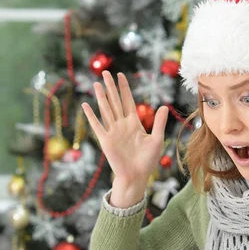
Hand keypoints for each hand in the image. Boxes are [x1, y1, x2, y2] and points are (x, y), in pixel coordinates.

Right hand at [81, 71, 167, 206]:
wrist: (136, 176)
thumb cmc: (147, 161)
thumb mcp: (157, 139)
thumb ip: (159, 123)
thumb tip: (163, 106)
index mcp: (134, 123)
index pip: (128, 101)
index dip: (124, 88)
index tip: (121, 75)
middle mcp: (122, 125)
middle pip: (115, 101)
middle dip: (110, 87)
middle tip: (105, 72)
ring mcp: (113, 131)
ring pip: (106, 110)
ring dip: (101, 97)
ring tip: (96, 83)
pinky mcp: (106, 140)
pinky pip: (97, 125)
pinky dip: (91, 116)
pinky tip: (85, 105)